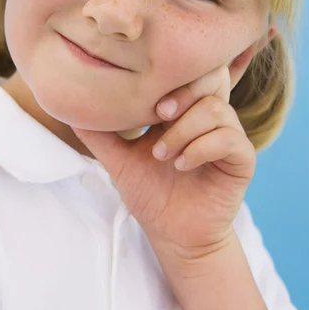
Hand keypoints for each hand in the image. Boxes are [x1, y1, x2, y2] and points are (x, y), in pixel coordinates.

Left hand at [71, 64, 255, 261]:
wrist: (173, 236)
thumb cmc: (150, 195)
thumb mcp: (119, 159)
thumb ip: (98, 134)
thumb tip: (68, 107)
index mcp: (183, 111)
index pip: (185, 73)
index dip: (168, 75)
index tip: (145, 101)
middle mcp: (208, 117)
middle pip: (209, 78)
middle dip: (182, 92)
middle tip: (157, 114)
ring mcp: (227, 136)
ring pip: (215, 109)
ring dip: (183, 130)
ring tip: (162, 154)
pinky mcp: (241, 159)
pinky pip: (229, 139)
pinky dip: (201, 147)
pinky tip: (182, 165)